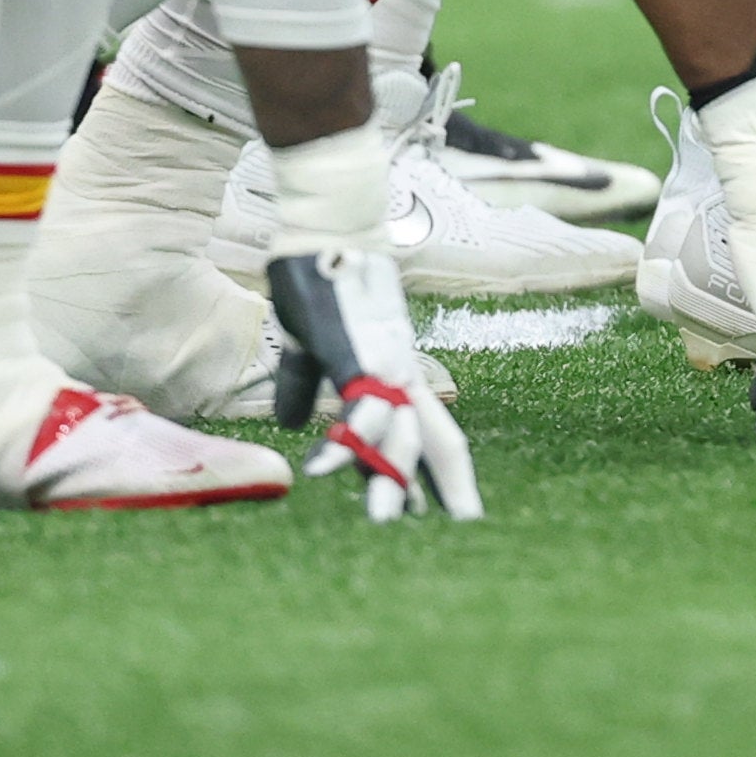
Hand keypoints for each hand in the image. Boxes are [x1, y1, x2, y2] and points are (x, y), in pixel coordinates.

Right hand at [263, 244, 482, 521]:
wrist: (328, 226)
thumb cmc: (323, 280)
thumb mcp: (312, 344)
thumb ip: (306, 383)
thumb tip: (291, 424)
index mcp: (396, 374)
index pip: (425, 433)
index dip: (435, 474)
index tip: (445, 515)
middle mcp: (400, 373)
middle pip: (435, 440)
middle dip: (447, 488)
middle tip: (464, 530)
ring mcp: (382, 363)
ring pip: (400, 432)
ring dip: (394, 480)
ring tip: (390, 526)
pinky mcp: (353, 352)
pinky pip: (355, 405)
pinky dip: (344, 440)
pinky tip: (327, 472)